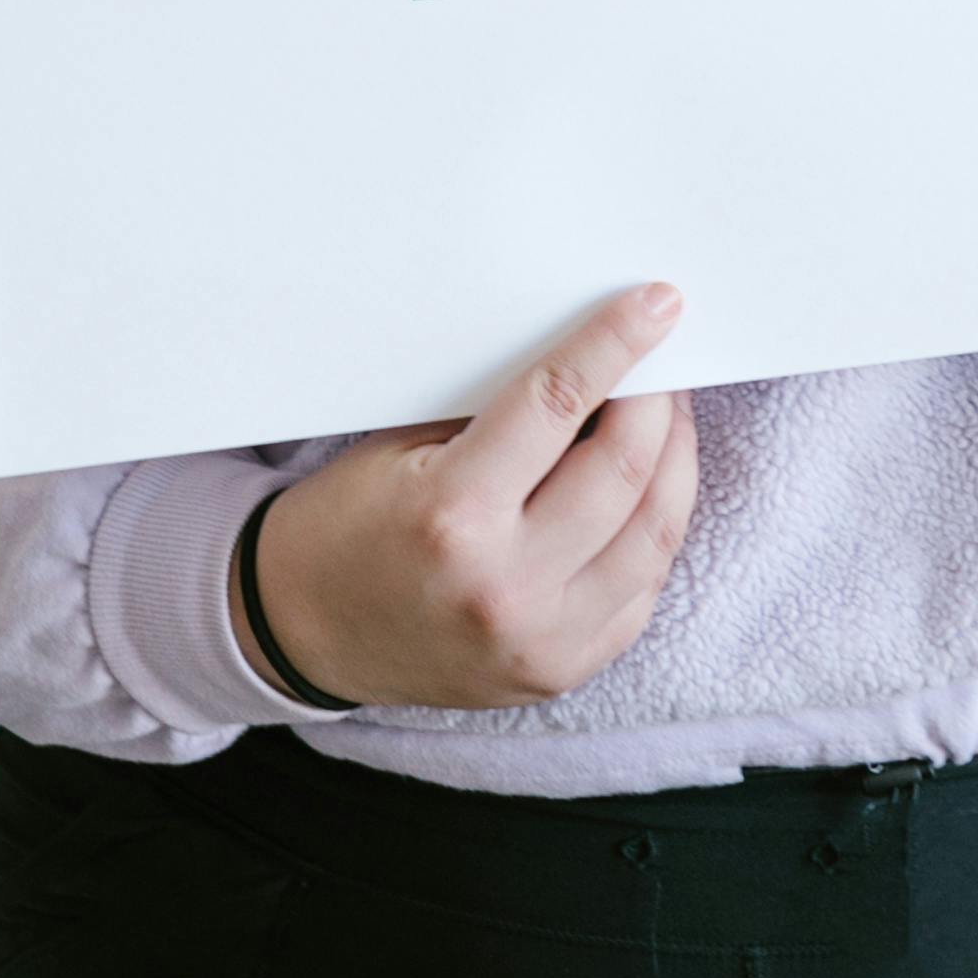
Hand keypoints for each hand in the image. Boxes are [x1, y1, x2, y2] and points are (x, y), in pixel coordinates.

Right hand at [233, 282, 699, 712]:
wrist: (302, 632)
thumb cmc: (347, 525)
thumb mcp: (401, 447)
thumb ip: (497, 412)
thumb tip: (591, 363)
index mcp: (454, 514)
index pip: (559, 403)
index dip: (616, 343)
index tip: (656, 305)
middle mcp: (505, 583)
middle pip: (624, 470)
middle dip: (659, 403)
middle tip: (663, 366)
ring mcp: (539, 640)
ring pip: (655, 535)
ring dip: (675, 465)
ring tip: (667, 424)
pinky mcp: (559, 672)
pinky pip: (641, 592)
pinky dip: (654, 533)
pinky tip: (645, 496)